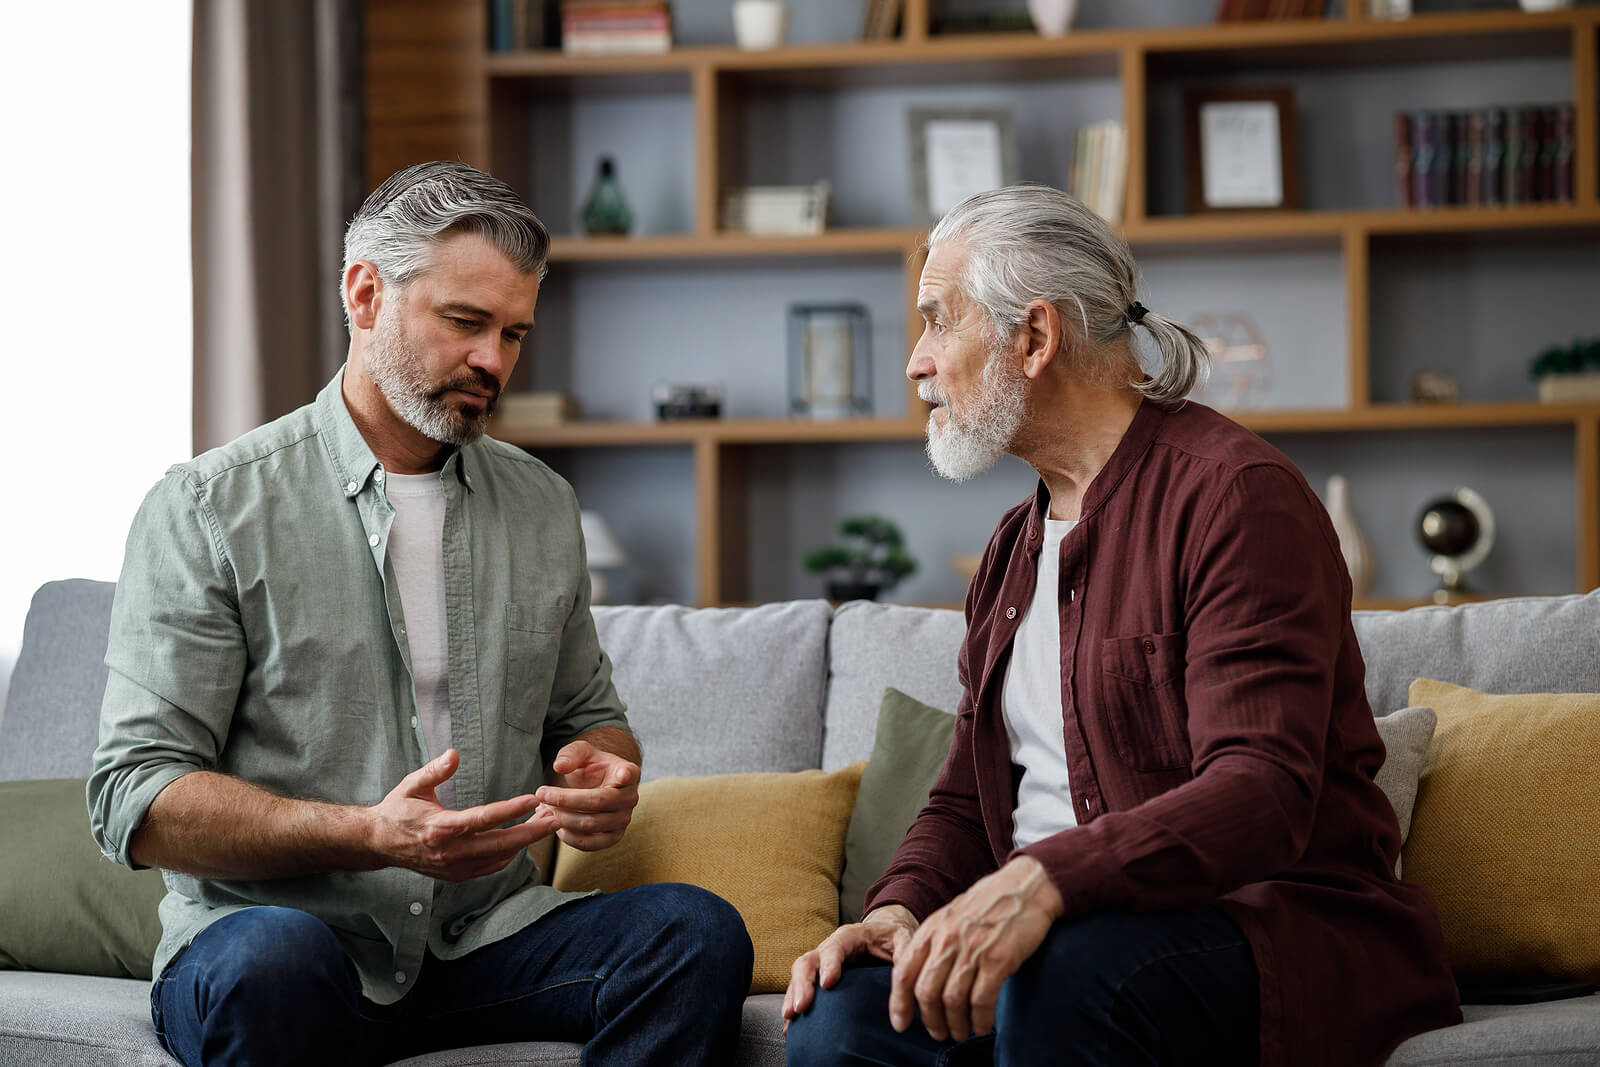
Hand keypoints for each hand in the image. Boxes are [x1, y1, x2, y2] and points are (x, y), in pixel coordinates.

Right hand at [368, 749, 557, 880]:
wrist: (379, 843)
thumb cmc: (397, 810)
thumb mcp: (412, 785)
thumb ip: (435, 770)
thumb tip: (454, 754)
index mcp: (440, 827)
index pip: (484, 818)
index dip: (511, 809)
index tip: (534, 799)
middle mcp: (450, 851)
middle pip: (499, 844)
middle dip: (531, 831)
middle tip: (556, 817)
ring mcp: (453, 867)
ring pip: (498, 858)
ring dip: (524, 842)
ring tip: (544, 824)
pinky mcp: (455, 875)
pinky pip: (490, 868)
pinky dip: (509, 856)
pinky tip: (522, 841)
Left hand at [536, 739, 639, 850]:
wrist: (597, 785)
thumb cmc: (591, 766)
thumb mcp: (582, 752)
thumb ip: (571, 754)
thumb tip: (560, 767)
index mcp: (628, 772)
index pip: (628, 774)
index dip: (625, 776)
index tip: (621, 775)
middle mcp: (630, 797)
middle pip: (597, 801)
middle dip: (564, 799)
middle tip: (541, 794)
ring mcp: (624, 820)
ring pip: (590, 824)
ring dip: (562, 818)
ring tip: (543, 808)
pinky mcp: (613, 838)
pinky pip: (589, 844)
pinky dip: (568, 836)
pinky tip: (554, 822)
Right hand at [782, 905, 918, 1030]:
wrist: (885, 931)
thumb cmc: (894, 936)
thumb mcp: (905, 941)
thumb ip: (905, 958)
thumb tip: (906, 989)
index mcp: (850, 936)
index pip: (835, 947)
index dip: (830, 964)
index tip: (827, 983)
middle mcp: (830, 948)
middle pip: (808, 961)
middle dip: (802, 984)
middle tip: (801, 1006)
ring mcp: (822, 963)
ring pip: (800, 975)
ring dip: (794, 996)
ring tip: (790, 1018)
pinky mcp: (820, 977)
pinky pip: (801, 988)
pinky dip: (795, 1004)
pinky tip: (792, 1025)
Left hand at [889, 856, 1062, 1041]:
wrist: (1026, 886)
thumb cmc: (989, 903)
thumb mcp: (951, 916)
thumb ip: (934, 943)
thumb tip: (919, 977)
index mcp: (931, 929)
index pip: (904, 973)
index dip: (899, 1003)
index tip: (901, 1024)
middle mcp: (947, 940)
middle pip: (926, 992)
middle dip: (930, 1020)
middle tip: (938, 1033)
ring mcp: (972, 950)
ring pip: (952, 1001)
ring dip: (955, 1025)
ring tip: (961, 1032)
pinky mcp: (998, 959)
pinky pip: (981, 1001)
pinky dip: (980, 1020)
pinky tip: (983, 1026)